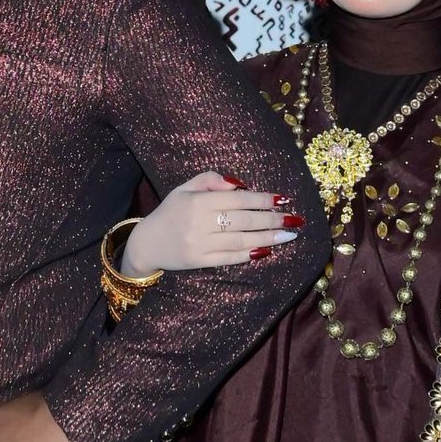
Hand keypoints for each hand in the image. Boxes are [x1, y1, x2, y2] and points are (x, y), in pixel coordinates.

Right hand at [124, 171, 305, 272]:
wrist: (147, 243)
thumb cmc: (170, 212)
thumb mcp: (184, 188)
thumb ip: (210, 180)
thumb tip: (239, 184)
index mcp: (197, 201)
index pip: (237, 200)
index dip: (261, 200)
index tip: (282, 200)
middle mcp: (199, 223)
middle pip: (243, 221)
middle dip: (271, 220)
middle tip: (293, 220)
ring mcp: (199, 244)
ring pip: (240, 240)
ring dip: (267, 238)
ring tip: (288, 235)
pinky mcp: (199, 261)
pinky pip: (229, 257)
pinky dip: (249, 254)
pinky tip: (267, 250)